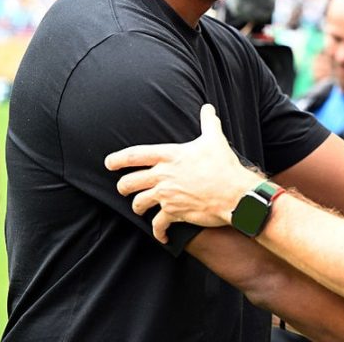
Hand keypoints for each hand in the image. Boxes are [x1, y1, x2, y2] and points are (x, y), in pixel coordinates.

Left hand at [104, 103, 262, 242]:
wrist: (234, 193)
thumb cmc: (224, 165)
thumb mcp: (215, 139)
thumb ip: (208, 122)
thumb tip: (208, 108)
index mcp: (170, 156)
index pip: (136, 155)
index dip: (118, 159)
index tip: (108, 163)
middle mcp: (164, 175)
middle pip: (130, 183)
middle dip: (123, 187)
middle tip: (123, 188)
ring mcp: (167, 195)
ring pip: (139, 203)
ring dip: (137, 207)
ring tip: (139, 209)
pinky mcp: (174, 212)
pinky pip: (158, 225)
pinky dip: (157, 232)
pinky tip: (160, 235)